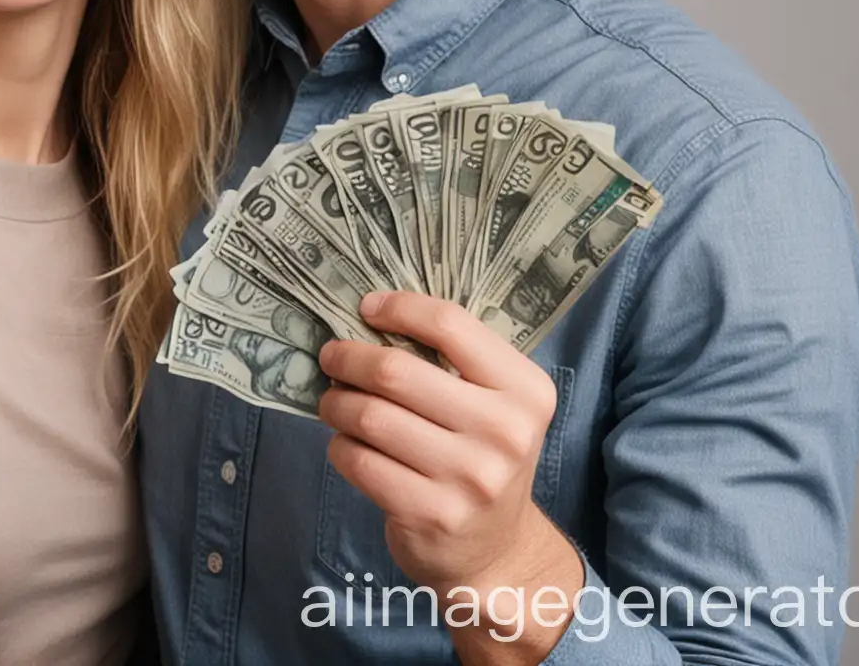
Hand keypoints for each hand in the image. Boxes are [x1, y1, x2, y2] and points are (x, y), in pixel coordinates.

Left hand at [317, 292, 568, 598]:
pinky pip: (361, 461)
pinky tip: (346, 443)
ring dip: (337, 403)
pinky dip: (341, 445)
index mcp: (526, 391)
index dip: (399, 309)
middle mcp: (506, 433)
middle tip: (332, 357)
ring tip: (333, 401)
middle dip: (349, 358)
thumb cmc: (482, 455)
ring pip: (371, 417)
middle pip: (396, 372)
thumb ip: (452, 361)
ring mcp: (470, 478)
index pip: (451, 325)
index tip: (367, 308)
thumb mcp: (494, 403)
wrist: (496, 549)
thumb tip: (370, 318)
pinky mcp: (432, 514)